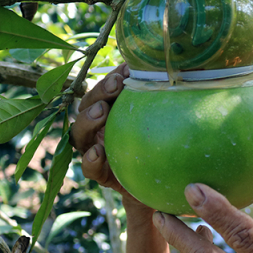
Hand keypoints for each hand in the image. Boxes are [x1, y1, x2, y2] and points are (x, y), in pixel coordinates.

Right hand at [70, 64, 149, 213]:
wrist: (160, 184)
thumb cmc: (160, 145)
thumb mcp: (161, 120)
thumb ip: (160, 99)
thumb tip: (172, 72)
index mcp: (112, 111)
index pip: (104, 90)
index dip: (111, 78)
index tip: (126, 69)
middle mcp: (99, 128)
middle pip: (87, 106)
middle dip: (99, 92)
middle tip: (116, 84)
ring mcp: (96, 150)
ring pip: (80, 134)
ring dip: (87, 120)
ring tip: (101, 111)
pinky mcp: (101, 174)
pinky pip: (89, 168)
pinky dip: (90, 160)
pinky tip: (97, 152)